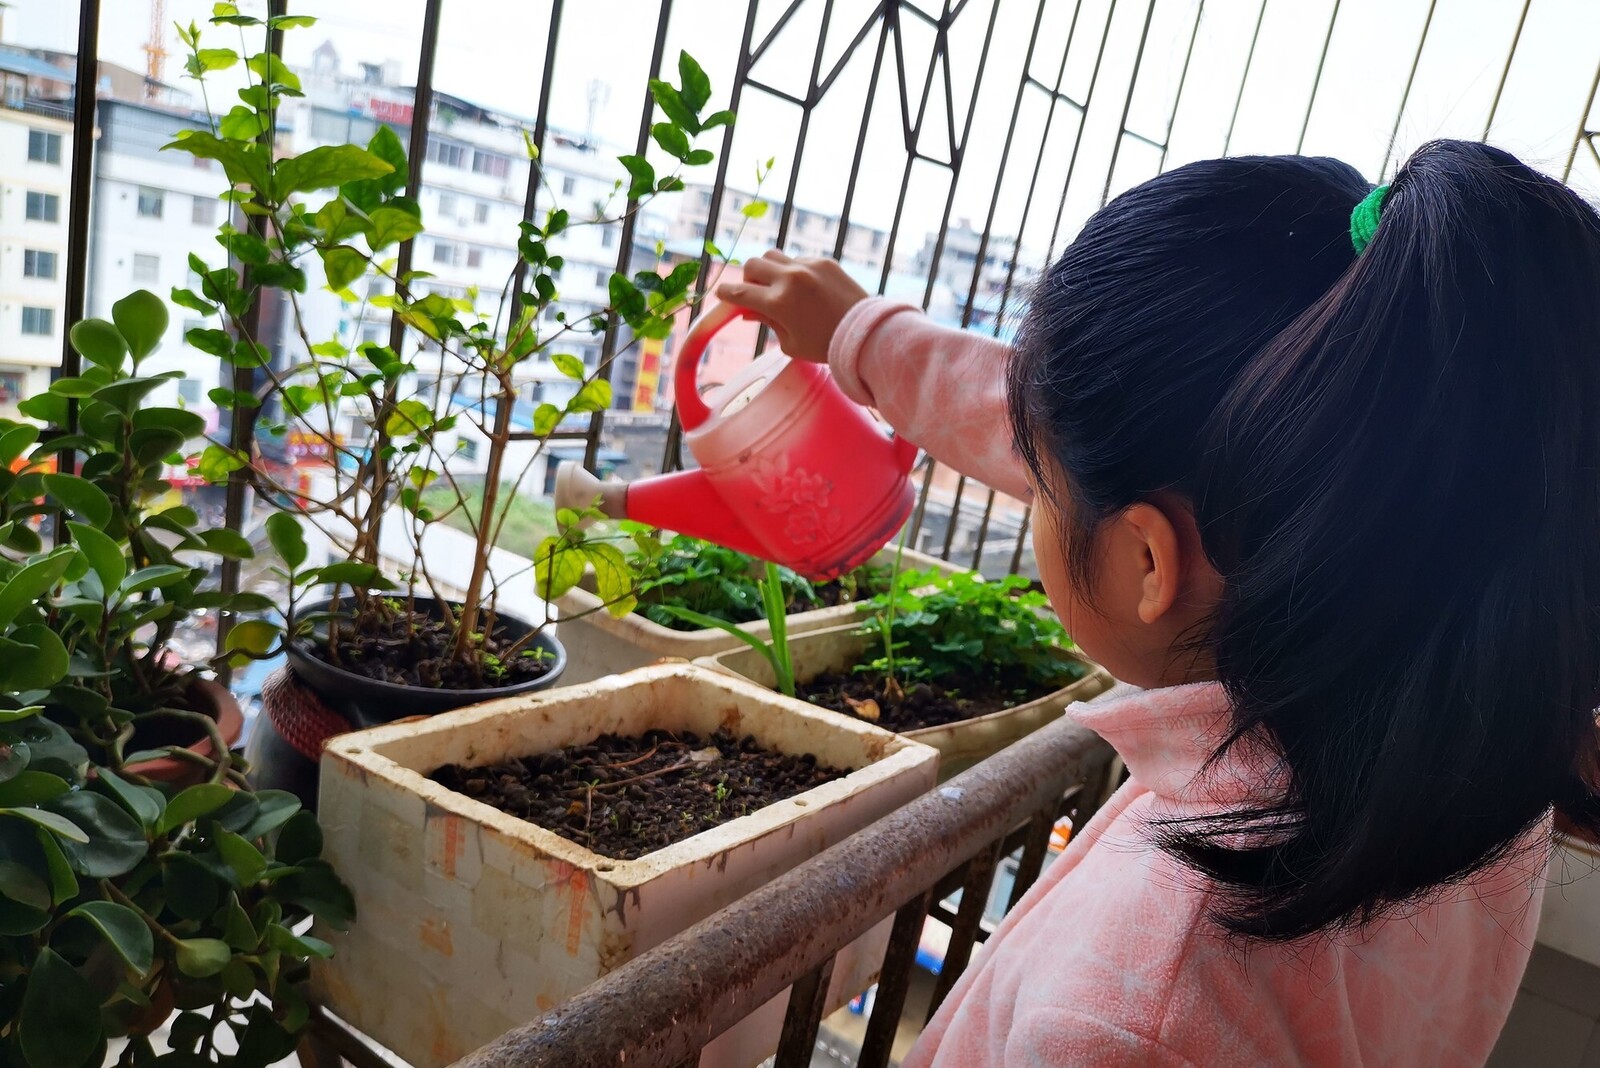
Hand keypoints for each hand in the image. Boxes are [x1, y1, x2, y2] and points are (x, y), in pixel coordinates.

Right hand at [715, 250, 868, 362]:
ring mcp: (808, 266)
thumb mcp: (790, 343)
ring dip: (769, 269)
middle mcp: (790, 279)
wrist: (865, 334)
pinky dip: (794, 271)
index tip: (722, 294)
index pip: (739, 292)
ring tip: (779, 287)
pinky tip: (806, 288)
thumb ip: (766, 322)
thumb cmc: (825, 346)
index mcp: (778, 302)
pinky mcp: (824, 261)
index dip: (726, 294)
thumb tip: (747, 310)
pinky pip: (797, 259)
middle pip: (752, 265)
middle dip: (748, 279)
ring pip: (773, 255)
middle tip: (756, 293)